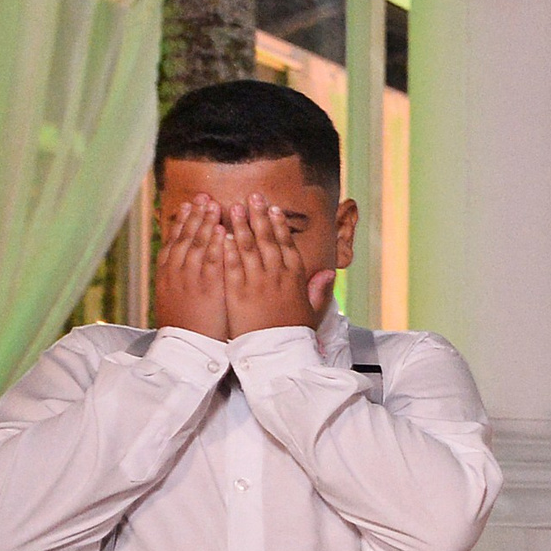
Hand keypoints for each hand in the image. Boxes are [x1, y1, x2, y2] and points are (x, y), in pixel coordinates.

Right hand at [152, 197, 228, 340]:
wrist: (184, 350)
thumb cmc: (185, 328)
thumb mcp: (174, 299)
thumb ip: (180, 279)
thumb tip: (185, 266)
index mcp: (167, 274)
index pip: (174, 241)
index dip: (182, 221)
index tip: (189, 204)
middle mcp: (176, 273)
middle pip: (185, 238)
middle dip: (195, 215)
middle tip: (203, 196)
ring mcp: (190, 280)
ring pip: (197, 246)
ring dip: (206, 223)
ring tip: (214, 205)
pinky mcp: (206, 290)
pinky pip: (211, 263)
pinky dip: (216, 245)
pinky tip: (223, 231)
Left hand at [221, 195, 329, 336]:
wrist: (278, 354)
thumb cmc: (294, 333)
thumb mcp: (312, 310)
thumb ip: (319, 288)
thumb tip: (330, 271)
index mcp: (295, 278)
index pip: (287, 244)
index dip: (279, 225)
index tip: (273, 208)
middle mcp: (277, 276)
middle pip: (267, 239)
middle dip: (258, 216)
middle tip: (252, 196)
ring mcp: (257, 283)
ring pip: (248, 248)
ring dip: (240, 226)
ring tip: (232, 207)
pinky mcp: (237, 293)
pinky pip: (231, 266)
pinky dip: (226, 249)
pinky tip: (221, 235)